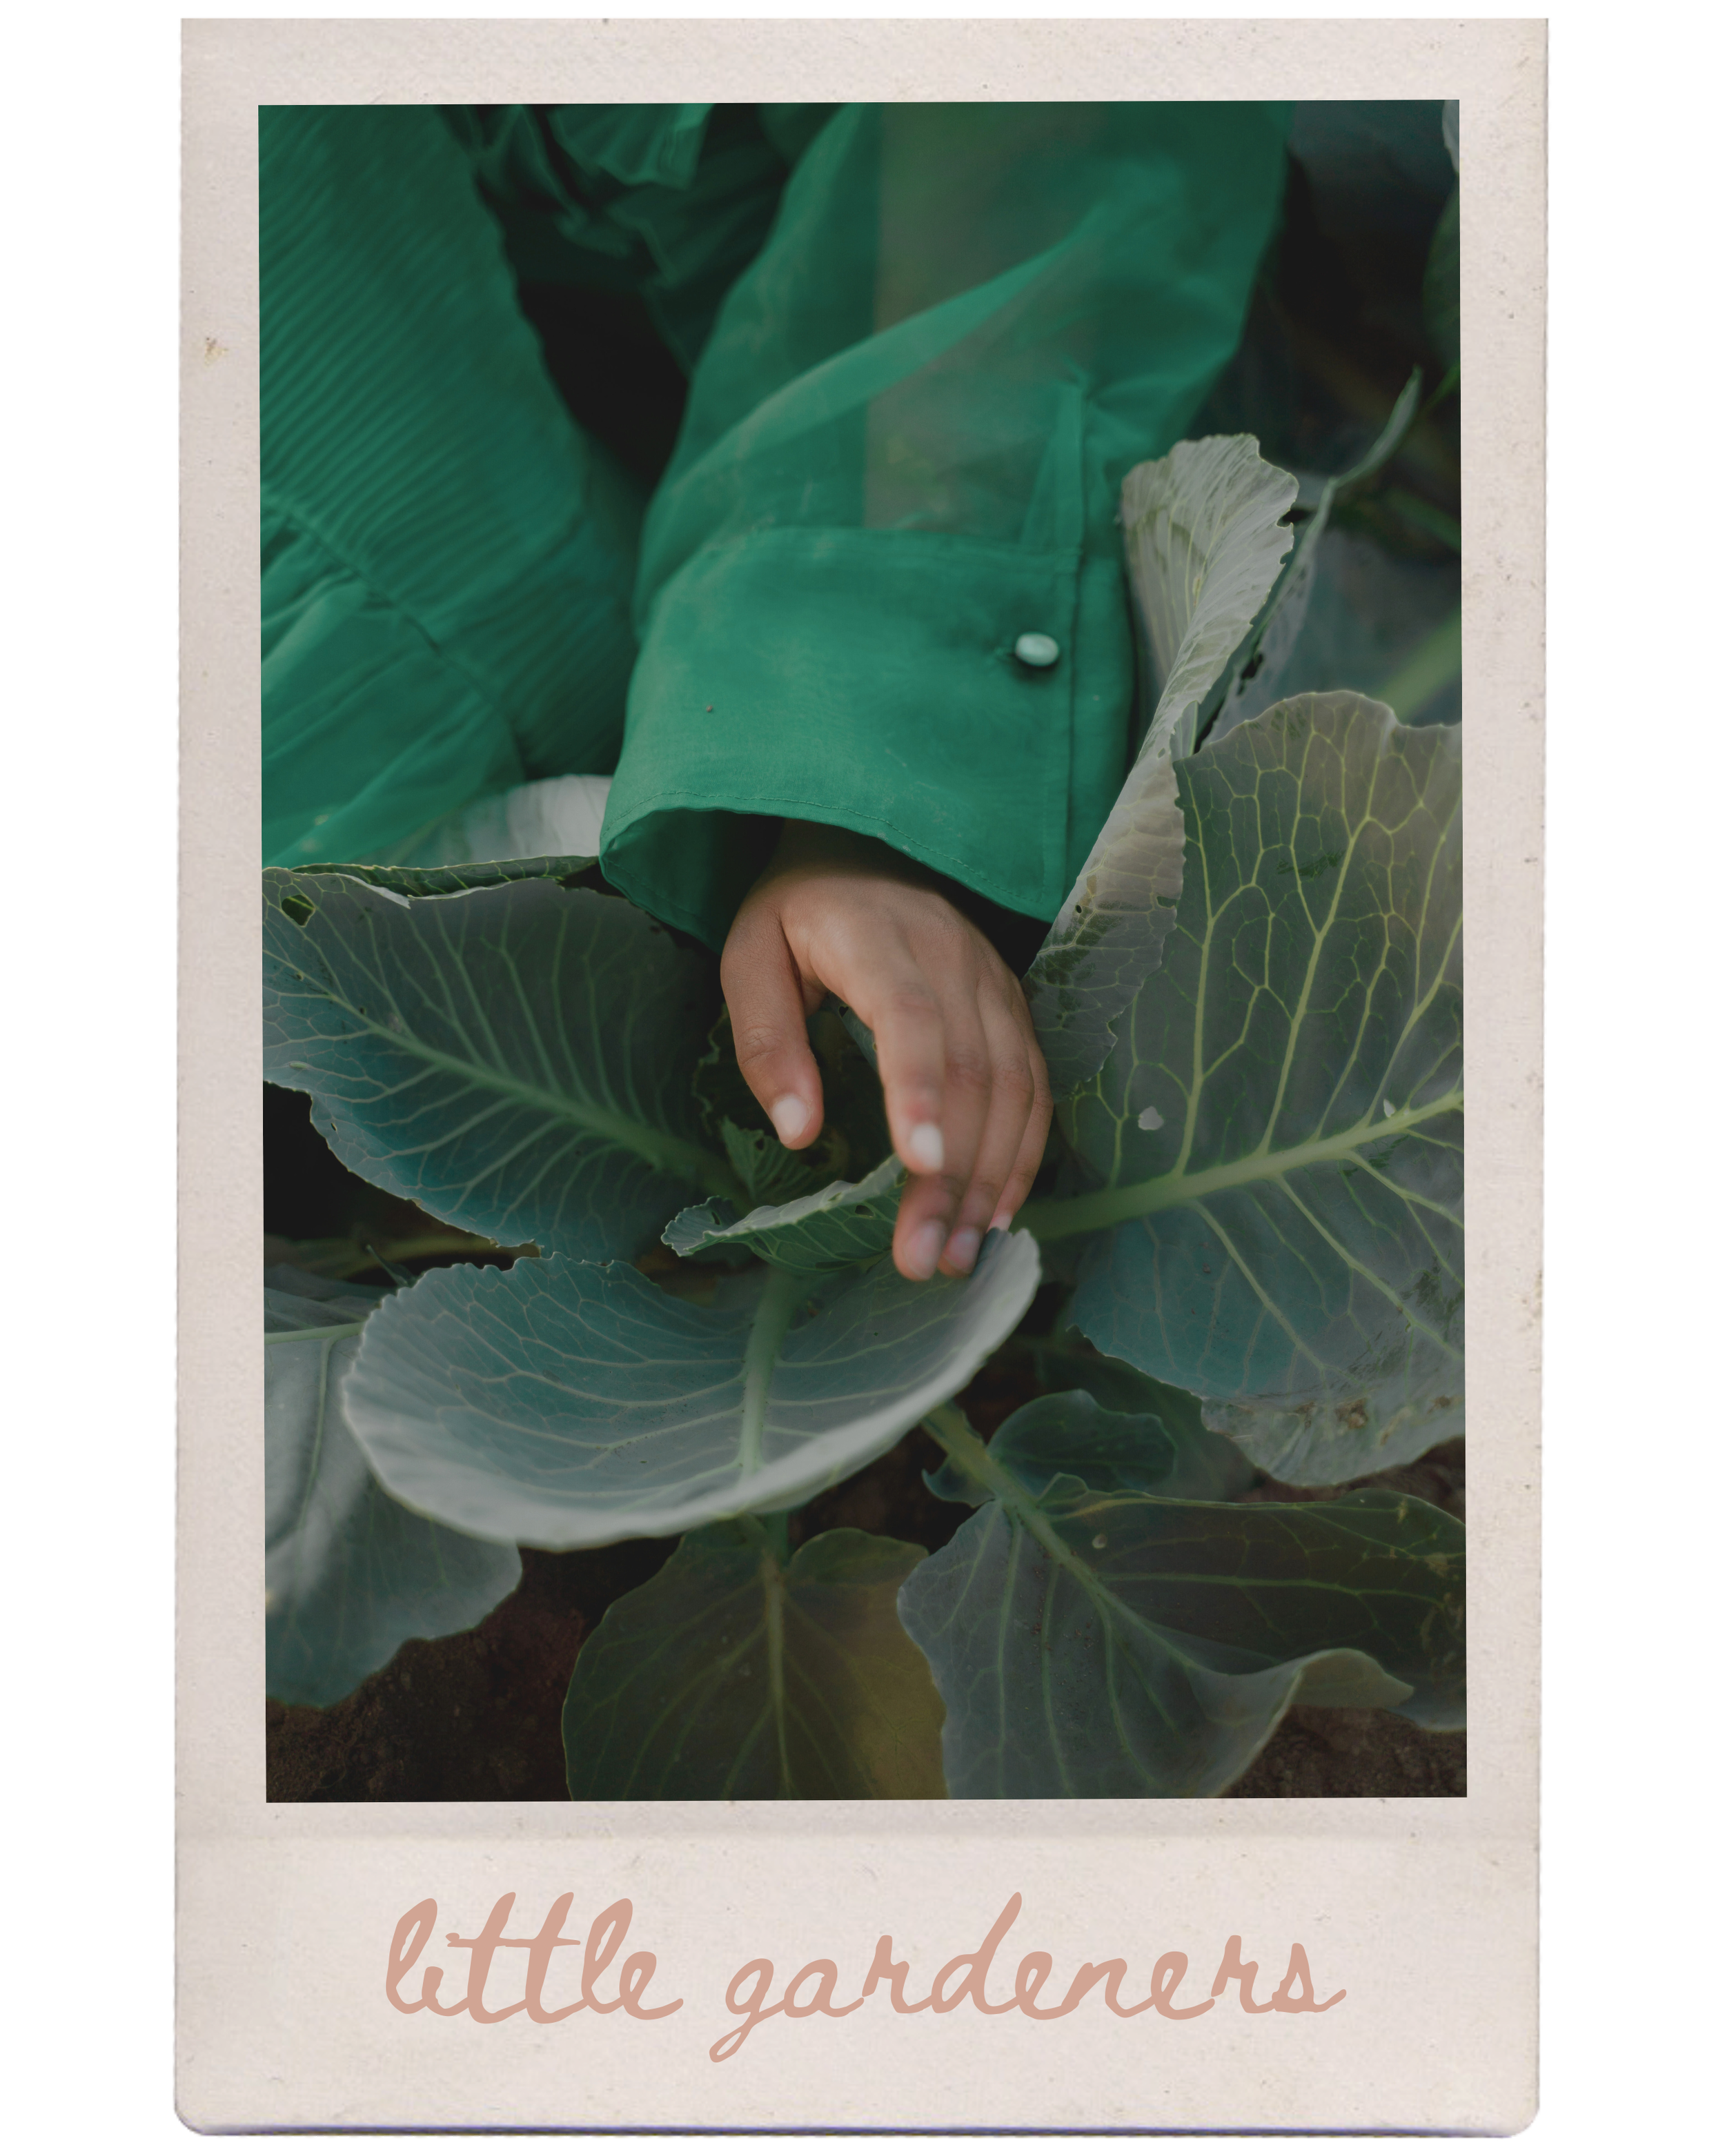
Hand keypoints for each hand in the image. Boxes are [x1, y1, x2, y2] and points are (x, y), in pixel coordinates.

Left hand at [720, 821, 1052, 1282]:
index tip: (918, 1168)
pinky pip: (1035, 1085)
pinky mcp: (1012, 1005)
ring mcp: (993, 981)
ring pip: (1015, 1087)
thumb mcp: (748, 959)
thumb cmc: (793, 913)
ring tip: (956, 1254)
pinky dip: (1021, 1154)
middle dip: (952, 1175)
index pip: (912, 1018)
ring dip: (990, 1179)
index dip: (920, 1093)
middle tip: (923, 1258)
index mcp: (877, 937)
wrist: (861, 842)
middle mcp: (953, 956)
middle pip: (971, 1072)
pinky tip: (994, 1211)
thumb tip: (799, 1133)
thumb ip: (768, 1042)